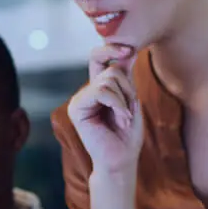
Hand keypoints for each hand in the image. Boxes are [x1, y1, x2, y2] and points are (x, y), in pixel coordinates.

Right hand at [67, 45, 143, 175]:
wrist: (121, 160)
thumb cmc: (127, 134)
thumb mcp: (131, 99)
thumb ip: (126, 77)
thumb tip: (129, 50)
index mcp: (98, 88)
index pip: (99, 58)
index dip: (111, 49)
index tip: (130, 50)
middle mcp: (86, 91)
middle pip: (110, 69)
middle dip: (128, 88)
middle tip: (129, 111)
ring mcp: (79, 99)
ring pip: (107, 80)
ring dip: (124, 100)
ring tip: (124, 118)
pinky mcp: (76, 108)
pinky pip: (101, 91)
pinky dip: (117, 104)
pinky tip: (121, 119)